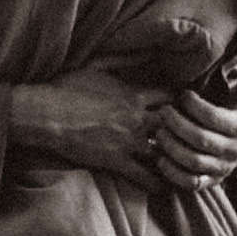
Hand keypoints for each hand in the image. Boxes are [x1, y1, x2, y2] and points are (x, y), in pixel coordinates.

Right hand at [11, 73, 174, 183]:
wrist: (45, 114)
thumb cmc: (66, 88)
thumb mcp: (97, 66)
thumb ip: (123, 59)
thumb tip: (144, 49)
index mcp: (134, 95)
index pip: (171, 96)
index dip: (181, 102)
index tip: (185, 108)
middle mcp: (137, 118)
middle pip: (175, 125)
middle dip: (184, 131)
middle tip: (190, 137)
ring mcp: (128, 141)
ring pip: (165, 151)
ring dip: (175, 157)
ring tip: (183, 164)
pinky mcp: (117, 161)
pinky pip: (144, 176)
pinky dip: (157, 182)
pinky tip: (164, 186)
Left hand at [151, 84, 236, 192]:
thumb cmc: (236, 112)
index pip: (213, 117)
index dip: (194, 105)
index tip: (183, 95)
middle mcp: (235, 152)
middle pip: (200, 139)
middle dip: (177, 124)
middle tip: (163, 111)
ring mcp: (223, 169)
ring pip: (193, 161)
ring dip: (171, 147)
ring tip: (159, 132)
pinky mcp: (211, 181)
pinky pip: (190, 183)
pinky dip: (172, 173)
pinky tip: (159, 158)